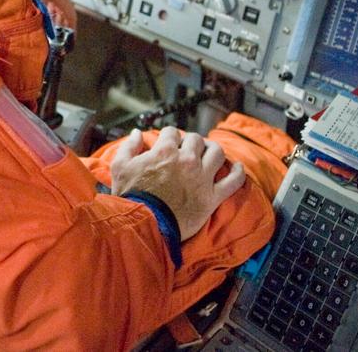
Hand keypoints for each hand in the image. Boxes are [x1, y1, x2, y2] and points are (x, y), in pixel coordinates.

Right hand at [109, 126, 245, 240]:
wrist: (144, 226)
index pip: (171, 132)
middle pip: (196, 139)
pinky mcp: (212, 197)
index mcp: (165, 151)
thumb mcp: (120, 167)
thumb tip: (136, 133)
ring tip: (209, 153)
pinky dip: (237, 173)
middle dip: (190, 141)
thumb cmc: (131, 197)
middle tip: (186, 149)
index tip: (167, 143)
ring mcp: (202, 178)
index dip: (168, 136)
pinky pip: (233, 182)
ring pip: (217, 153)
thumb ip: (129, 146)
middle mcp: (186, 160)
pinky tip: (237, 167)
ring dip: (212, 150)